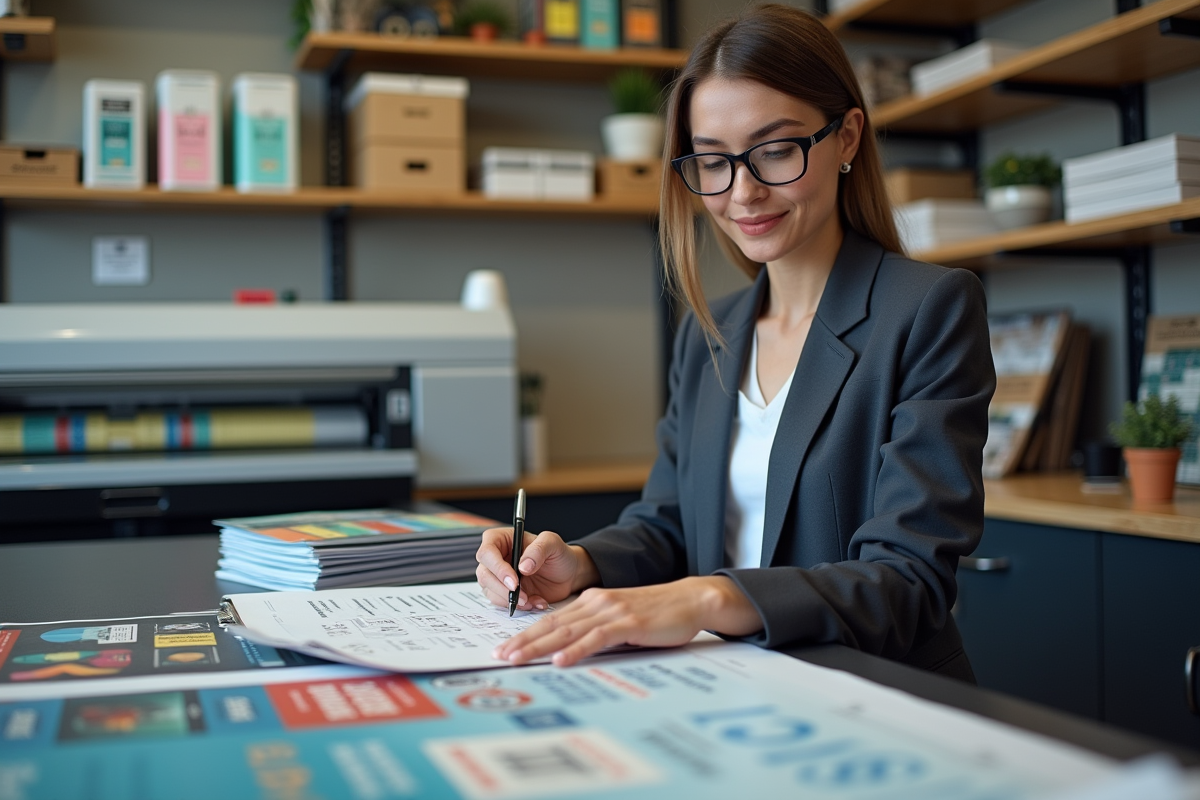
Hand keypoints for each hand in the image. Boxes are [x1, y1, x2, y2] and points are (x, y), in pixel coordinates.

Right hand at [475, 527, 597, 611]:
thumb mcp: (553, 544)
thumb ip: (539, 550)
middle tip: (523, 596)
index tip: (514, 582)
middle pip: (484, 574)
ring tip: (532, 600)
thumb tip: (522, 566)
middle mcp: (496, 557)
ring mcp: (498, 576)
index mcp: (502, 539)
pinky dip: (518, 606)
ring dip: (510, 600)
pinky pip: (502, 603)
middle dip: (502, 589)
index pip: (487, 552)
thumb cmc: (558, 554)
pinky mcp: (504, 592)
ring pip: (490, 591)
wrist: (568, 574)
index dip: (497, 568)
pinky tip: (536, 602)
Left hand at [492, 575, 762, 666]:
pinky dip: (575, 650)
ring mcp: (611, 612)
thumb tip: (571, 650)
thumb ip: (597, 630)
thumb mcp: (620, 619)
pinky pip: (596, 639)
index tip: (506, 648)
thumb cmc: (657, 615)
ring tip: (517, 659)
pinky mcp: (628, 624)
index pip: (552, 620)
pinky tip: (559, 661)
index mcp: (592, 601)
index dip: (527, 634)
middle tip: (499, 656)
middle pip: (552, 624)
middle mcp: (596, 603)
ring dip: (539, 646)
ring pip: (567, 631)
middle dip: (523, 641)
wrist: (690, 600)